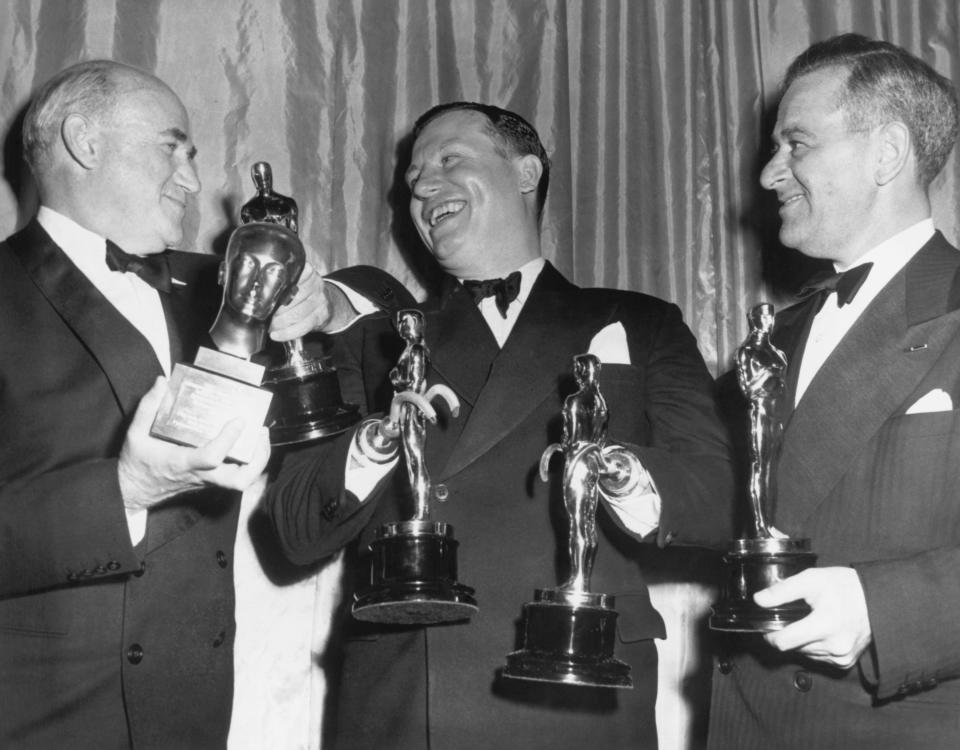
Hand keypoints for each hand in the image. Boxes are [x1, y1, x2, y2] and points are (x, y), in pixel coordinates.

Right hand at [118, 377, 270, 509]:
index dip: (228, 439)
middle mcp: (200, 474)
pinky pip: (236, 477)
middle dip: (256, 458)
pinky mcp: (210, 480)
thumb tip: (162, 383)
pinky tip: (249, 442)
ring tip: (260, 436)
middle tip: (260, 433)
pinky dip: (249, 462)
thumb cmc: (137, 462)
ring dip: (257, 461)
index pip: (212, 456)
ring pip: (241, 481)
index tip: (238, 420)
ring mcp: (207, 480)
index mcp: (182, 462)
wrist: (134, 490)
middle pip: (238, 479)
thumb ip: (148, 406)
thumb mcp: (136, 433)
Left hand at [269, 262, 333, 340]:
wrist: (328, 303)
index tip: (263, 297)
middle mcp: (315, 284)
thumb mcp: (298, 280)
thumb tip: (256, 290)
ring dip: (279, 323)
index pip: (290, 277)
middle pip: (292, 297)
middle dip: (275, 309)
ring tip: (270, 326)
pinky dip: (287, 333)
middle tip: (262, 315)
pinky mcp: (321, 316)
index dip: (275, 288)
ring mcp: (320, 300)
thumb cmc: (305, 292)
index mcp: (307, 272)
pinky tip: (277, 335)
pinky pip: (302, 326)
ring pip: (296, 314)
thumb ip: (282, 282)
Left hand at [756, 566, 872, 668]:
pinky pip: (819, 657)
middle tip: (793, 616)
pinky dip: (815, 646)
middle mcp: (834, 647)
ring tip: (810, 620)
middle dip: (787, 633)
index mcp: (824, 626)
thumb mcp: (811, 579)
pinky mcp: (846, 662)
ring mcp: (841, 657)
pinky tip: (821, 631)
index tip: (767, 625)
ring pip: (805, 653)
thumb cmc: (844, 586)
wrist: (878, 599)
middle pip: (793, 647)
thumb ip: (783, 590)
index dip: (769, 634)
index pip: (783, 642)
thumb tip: (759, 600)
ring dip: (801, 641)